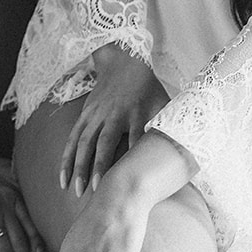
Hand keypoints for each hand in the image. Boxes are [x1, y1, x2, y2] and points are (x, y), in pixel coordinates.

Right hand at [60, 47, 166, 195]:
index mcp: (136, 111)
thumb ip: (172, 123)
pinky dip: (66, 159)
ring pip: (85, 142)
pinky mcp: (85, 116)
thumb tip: (189, 148)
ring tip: (75, 191)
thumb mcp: (163, 101)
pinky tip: (62, 179)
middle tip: (96, 190)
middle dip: (99, 165)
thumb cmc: (148, 88)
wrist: (123, 60)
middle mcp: (114, 114)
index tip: (128, 177)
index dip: (130, 155)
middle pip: (105, 141)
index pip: (135, 136)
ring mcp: (97, 115)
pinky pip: (73, 139)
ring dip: (79, 166)